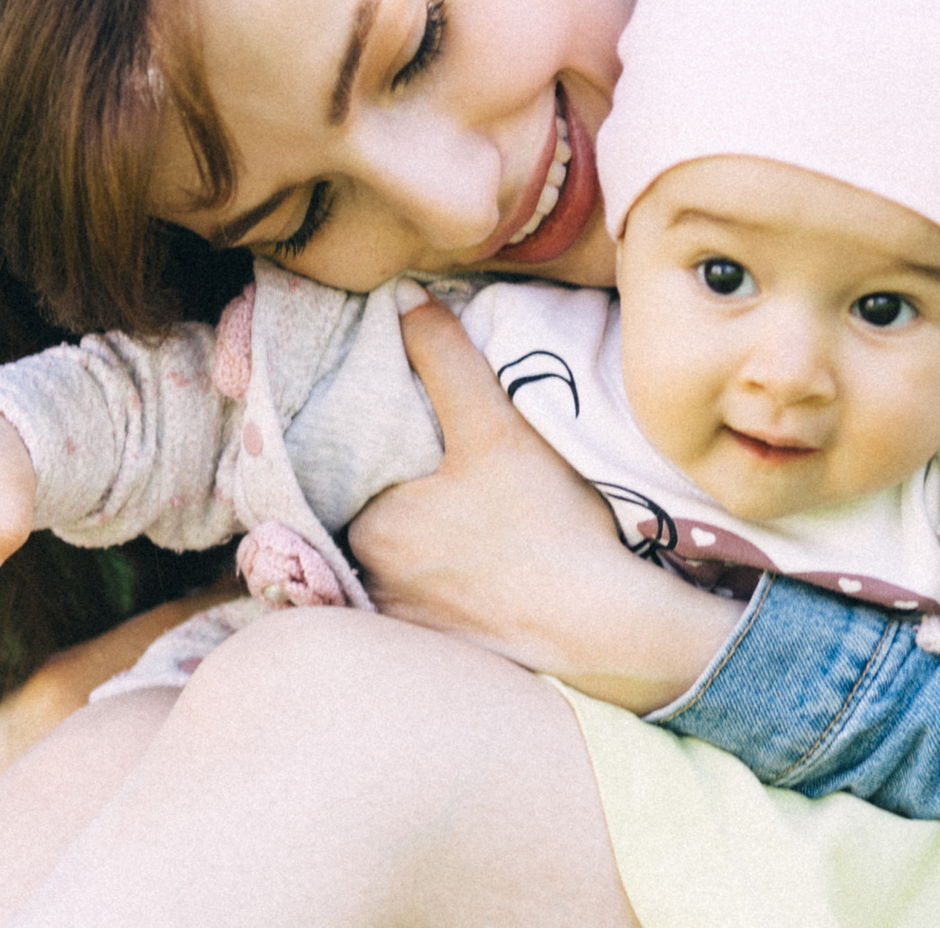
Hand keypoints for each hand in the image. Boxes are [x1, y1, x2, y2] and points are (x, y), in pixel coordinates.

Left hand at [347, 284, 743, 712]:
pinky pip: (403, 594)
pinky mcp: (429, 643)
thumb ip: (444, 359)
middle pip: (356, 508)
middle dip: (374, 480)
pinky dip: (415, 571)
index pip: (339, 465)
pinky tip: (451, 550)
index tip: (385, 418)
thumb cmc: (547, 525)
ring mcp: (397, 618)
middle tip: (415, 453)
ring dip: (394, 528)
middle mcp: (367, 579)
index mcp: (368, 525)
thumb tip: (402, 297)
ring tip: (434, 498)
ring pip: (378, 553)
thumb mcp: (496, 428)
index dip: (359, 436)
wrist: (600, 625)